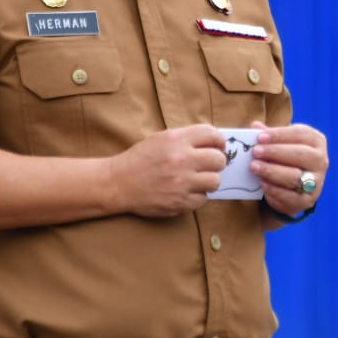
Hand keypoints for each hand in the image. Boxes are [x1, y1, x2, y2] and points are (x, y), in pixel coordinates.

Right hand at [109, 124, 226, 217]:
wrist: (119, 183)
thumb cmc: (140, 159)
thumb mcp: (161, 138)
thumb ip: (186, 139)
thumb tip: (213, 143)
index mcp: (176, 139)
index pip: (211, 134)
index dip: (219, 140)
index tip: (218, 146)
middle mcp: (182, 159)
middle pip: (218, 159)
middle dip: (216, 162)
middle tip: (207, 165)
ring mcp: (182, 182)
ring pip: (215, 181)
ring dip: (208, 180)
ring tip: (197, 180)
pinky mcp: (180, 202)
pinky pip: (203, 199)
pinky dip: (197, 196)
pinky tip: (186, 191)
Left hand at [249, 120, 327, 218]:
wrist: (296, 187)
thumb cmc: (287, 157)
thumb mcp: (282, 143)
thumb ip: (270, 135)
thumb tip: (255, 126)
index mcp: (316, 141)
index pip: (300, 134)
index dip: (279, 135)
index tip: (260, 137)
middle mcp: (320, 160)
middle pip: (300, 154)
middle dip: (275, 152)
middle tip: (256, 152)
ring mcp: (316, 181)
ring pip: (295, 176)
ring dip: (272, 171)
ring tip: (254, 167)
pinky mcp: (308, 200)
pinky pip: (291, 197)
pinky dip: (275, 190)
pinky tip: (262, 184)